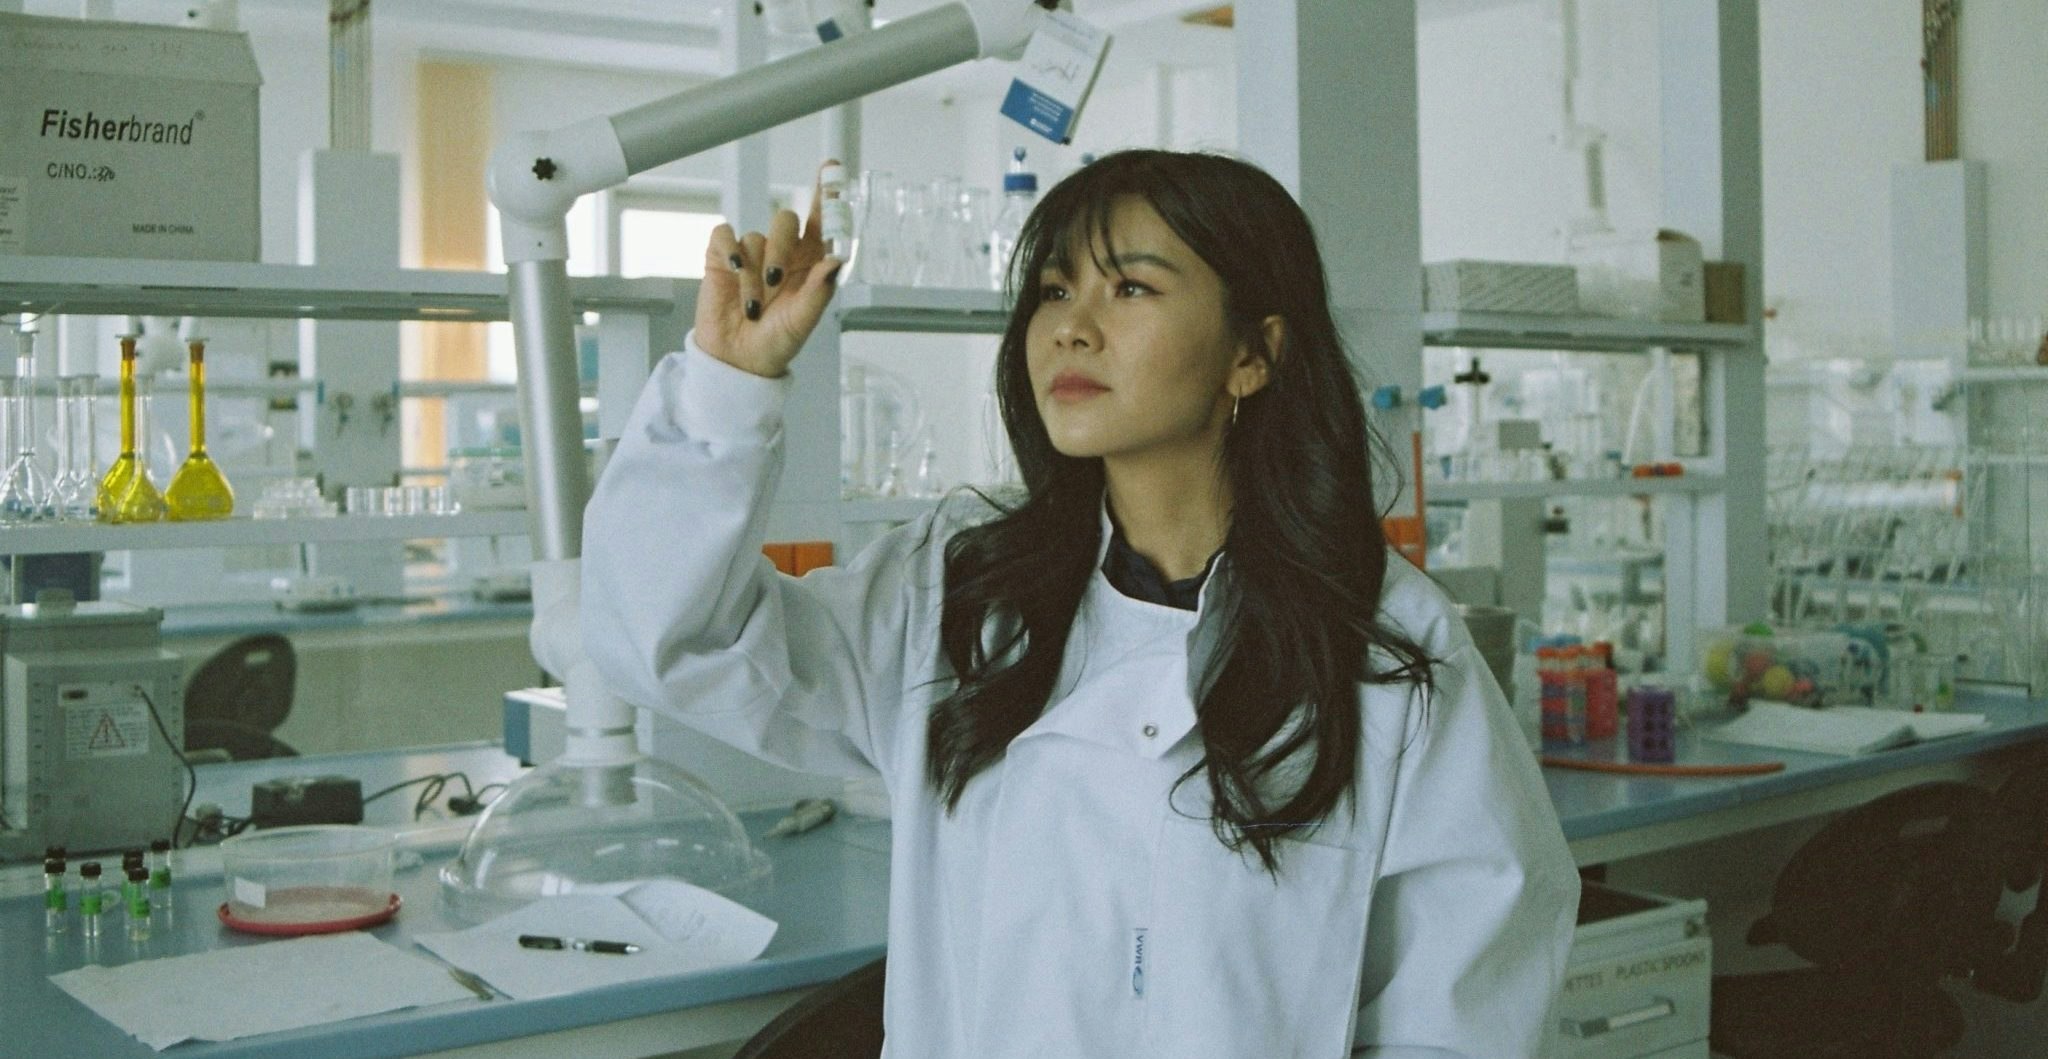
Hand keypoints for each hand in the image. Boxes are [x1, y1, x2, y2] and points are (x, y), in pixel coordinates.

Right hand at [694, 160, 844, 377]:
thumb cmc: (776, 341)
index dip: (827, 194)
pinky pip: (727, 235)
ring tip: (753, 305)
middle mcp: (782, 253)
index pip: (820, 220)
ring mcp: (752, 253)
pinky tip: (733, 273)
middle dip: (783, 247)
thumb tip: (837, 260)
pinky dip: (731, 251)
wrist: (738, 360)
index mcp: (809, 263)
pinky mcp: (723, 257)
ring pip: (757, 236)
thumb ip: (820, 291)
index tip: (832, 167)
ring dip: (755, 274)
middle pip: (786, 221)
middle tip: (776, 281)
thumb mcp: (803, 321)